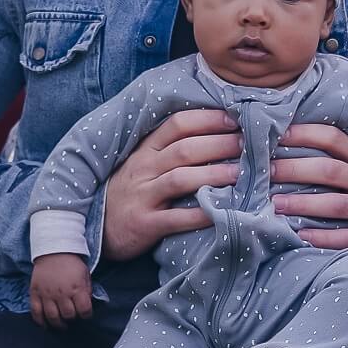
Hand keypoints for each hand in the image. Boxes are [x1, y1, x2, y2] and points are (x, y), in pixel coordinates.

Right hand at [29, 252, 93, 327]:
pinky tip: (45, 325)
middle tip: (72, 317)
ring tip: (61, 325)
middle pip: (68, 315)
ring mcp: (47, 294)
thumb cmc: (72, 264)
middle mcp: (62, 293)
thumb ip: (87, 291)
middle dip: (72, 319)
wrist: (53, 250)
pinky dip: (40, 321)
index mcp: (77, 288)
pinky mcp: (35, 293)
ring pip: (52, 317)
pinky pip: (36, 312)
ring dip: (58, 324)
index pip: (84, 311)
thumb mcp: (85, 275)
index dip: (86, 315)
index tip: (85, 314)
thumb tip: (86, 306)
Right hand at [103, 107, 241, 261]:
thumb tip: (215, 133)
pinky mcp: (145, 224)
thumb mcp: (143, 164)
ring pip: (181, 178)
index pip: (178, 125)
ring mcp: (142, 196)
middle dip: (220, 143)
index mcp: (145, 150)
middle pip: (185, 149)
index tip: (236, 118)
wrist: (97, 229)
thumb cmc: (129, 193)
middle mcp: (143, 168)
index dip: (208, 119)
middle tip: (250, 144)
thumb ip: (170, 149)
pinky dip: (200, 214)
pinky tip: (222, 211)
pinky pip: (176, 218)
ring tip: (242, 173)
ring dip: (215, 174)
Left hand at [270, 122, 347, 253]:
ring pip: (337, 204)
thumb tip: (279, 145)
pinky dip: (321, 237)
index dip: (305, 134)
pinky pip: (346, 238)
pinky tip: (298, 235)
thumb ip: (327, 163)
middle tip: (266, 172)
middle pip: (331, 170)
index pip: (335, 139)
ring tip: (275, 205)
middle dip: (295, 168)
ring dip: (303, 203)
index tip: (276, 136)